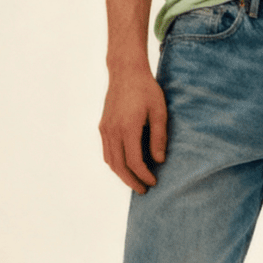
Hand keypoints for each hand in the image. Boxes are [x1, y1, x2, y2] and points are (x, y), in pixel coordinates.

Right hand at [100, 67, 167, 192]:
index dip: (143, 175)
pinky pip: (107, 151)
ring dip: (122, 174)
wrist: (126, 72)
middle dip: (131, 181)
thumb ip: (159, 136)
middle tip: (143, 190)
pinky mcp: (103, 126)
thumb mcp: (159, 111)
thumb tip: (159, 160)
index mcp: (128, 127)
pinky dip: (115, 163)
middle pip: (119, 166)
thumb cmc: (146, 90)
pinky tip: (125, 166)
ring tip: (135, 181)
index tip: (153, 181)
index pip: (134, 161)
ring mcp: (105, 129)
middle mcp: (113, 130)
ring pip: (110, 160)